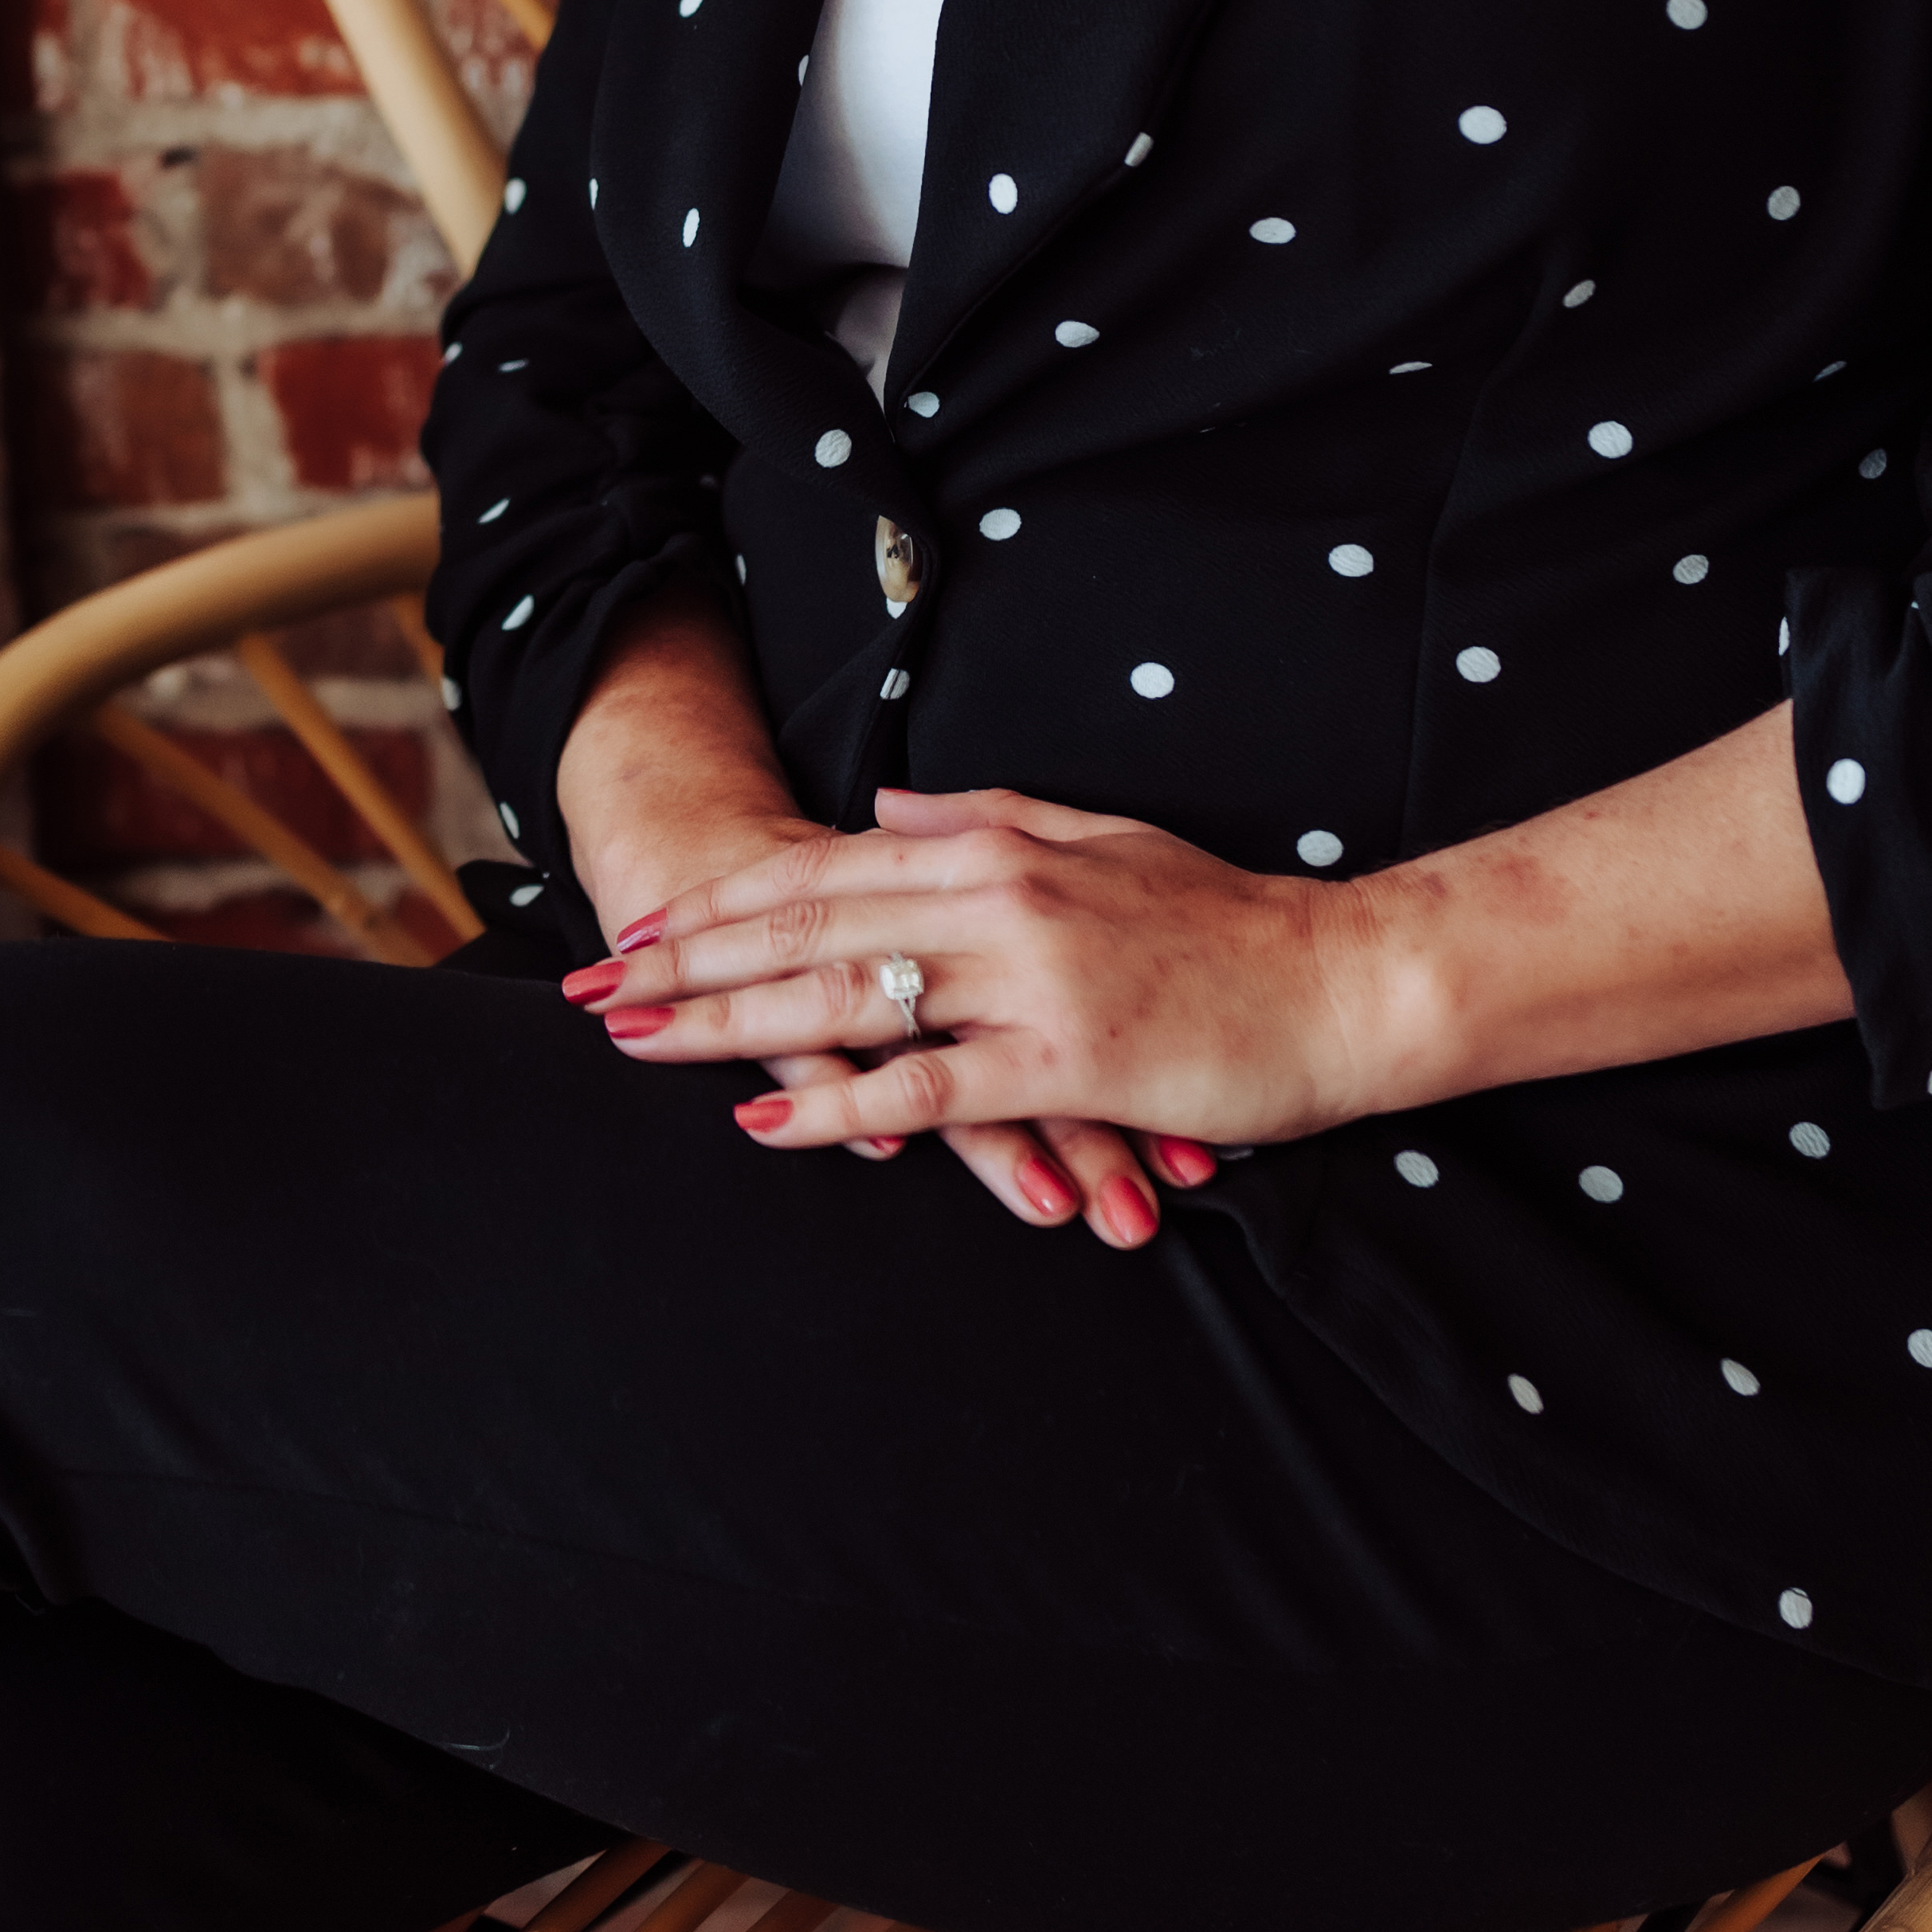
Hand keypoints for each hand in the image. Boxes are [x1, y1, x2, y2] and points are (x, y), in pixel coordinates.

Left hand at [563, 784, 1387, 1248]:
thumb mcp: (1098, 839)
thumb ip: (987, 818)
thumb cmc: (1225, 919)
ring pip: (843, 1003)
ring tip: (637, 1043)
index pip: (825, 871)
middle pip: (805, 930)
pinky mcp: (1062, 1062)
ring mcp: (1026, 983)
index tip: (642, 928)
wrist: (1339, 980)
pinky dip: (839, 1107)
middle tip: (593, 987)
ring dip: (726, 1025)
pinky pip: (927, 1090)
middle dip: (687, 960)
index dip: (724, 900)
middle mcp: (995, 901)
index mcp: (996, 848)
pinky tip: (766, 1126)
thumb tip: (891, 805)